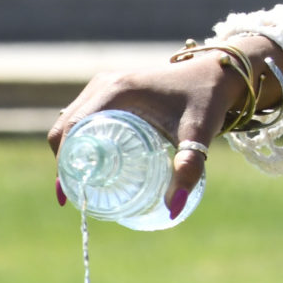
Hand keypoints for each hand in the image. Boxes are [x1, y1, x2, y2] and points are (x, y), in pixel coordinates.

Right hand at [45, 49, 251, 219]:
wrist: (219, 73)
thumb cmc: (208, 100)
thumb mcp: (198, 134)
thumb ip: (189, 168)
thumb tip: (173, 209)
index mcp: (117, 90)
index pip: (72, 128)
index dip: (63, 162)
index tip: (68, 194)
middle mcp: (106, 83)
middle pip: (67, 126)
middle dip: (65, 161)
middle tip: (76, 195)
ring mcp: (108, 83)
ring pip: (73, 120)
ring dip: (70, 150)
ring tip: (83, 183)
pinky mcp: (114, 88)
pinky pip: (85, 115)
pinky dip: (81, 138)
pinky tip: (91, 162)